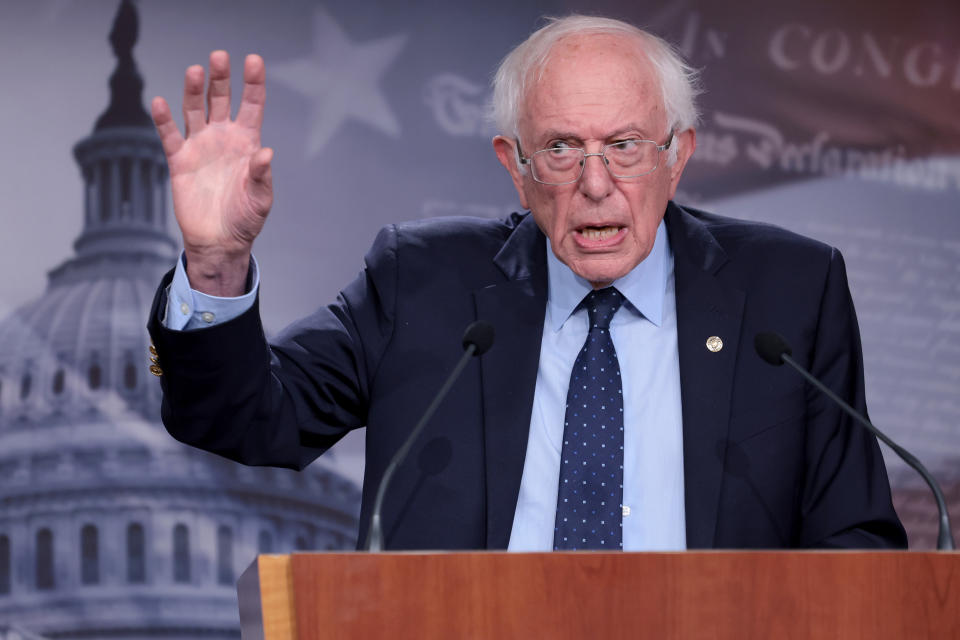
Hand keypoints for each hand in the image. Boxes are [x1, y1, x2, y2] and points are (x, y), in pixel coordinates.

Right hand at [151, 51, 272, 295]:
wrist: (219, 241)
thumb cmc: (245, 219)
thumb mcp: (260, 199)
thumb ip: (261, 176)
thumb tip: (266, 153)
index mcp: (247, 143)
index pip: (251, 106)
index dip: (253, 83)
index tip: (253, 61)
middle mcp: (223, 138)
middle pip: (220, 99)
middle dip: (220, 78)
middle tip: (219, 57)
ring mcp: (200, 146)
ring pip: (194, 110)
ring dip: (193, 90)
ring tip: (195, 71)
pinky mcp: (179, 160)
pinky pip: (169, 135)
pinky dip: (163, 119)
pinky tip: (159, 102)